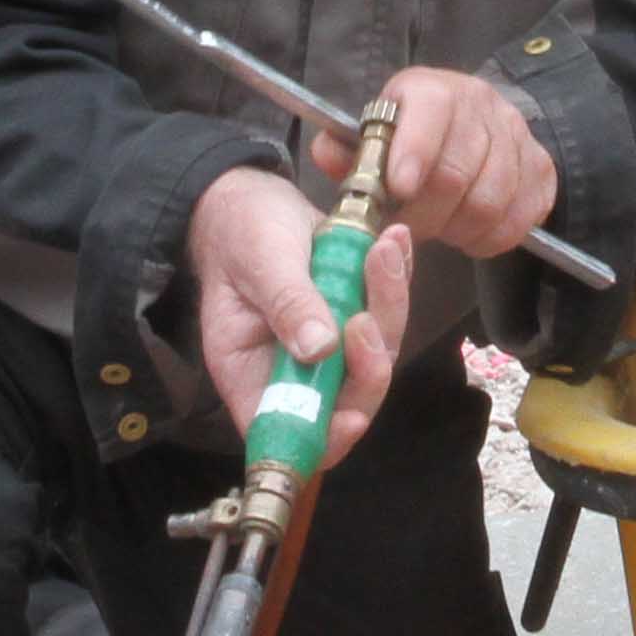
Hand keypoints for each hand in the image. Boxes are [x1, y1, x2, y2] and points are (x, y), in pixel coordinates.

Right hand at [193, 164, 412, 454]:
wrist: (251, 197)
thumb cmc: (240, 233)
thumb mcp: (260, 263)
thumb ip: (288, 305)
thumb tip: (319, 350)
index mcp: (251, 374)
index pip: (289, 433)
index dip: (323, 439)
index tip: (352, 416)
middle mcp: (293, 371)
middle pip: (346, 399)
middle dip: (370, 364)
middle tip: (370, 315)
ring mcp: (328, 346)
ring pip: (375, 353)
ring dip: (388, 307)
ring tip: (384, 251)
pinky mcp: (352, 314)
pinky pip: (384, 313)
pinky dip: (394, 281)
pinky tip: (396, 243)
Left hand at [318, 67, 556, 267]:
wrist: (473, 121)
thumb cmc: (412, 135)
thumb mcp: (376, 133)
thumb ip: (348, 149)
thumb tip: (326, 154)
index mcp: (433, 91)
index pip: (432, 112)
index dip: (415, 152)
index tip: (398, 188)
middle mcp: (481, 105)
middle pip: (457, 172)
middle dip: (425, 214)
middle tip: (407, 228)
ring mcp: (517, 136)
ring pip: (491, 200)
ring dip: (459, 229)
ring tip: (441, 229)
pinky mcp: (541, 167)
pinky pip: (521, 217)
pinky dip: (492, 237)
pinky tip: (471, 233)